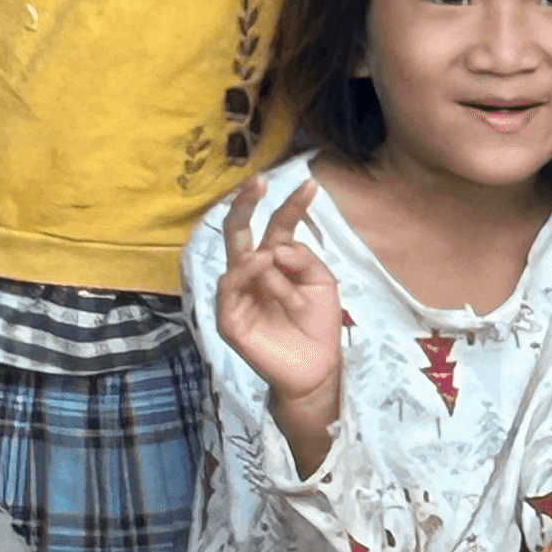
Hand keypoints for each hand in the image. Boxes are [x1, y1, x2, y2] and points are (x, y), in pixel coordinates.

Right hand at [215, 172, 344, 471]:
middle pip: (240, 231)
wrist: (317, 369)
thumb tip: (274, 246)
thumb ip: (303, 259)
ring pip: (239, 257)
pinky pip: (229, 288)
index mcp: (275, 261)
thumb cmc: (318, 325)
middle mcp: (252, 272)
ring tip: (277, 260)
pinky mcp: (230, 318)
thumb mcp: (322, 284)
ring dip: (262, 255)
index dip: (291, 205)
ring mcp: (238, 294)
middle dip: (245, 204)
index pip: (278, 226)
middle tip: (258, 182)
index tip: (310, 185)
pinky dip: (242, 272)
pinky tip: (259, 263)